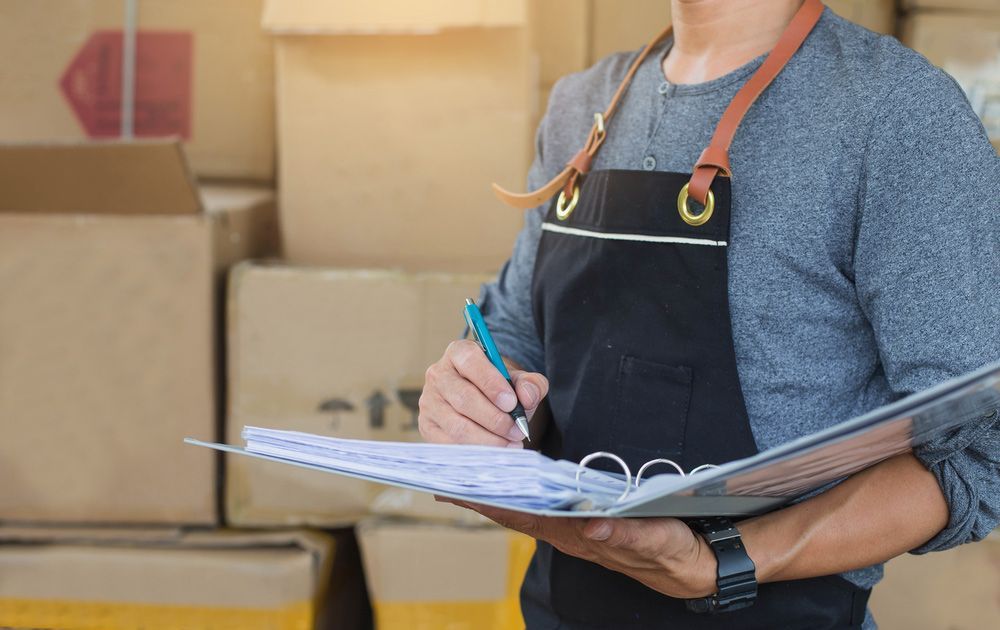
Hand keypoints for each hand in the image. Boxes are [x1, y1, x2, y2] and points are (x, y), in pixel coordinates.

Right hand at [419, 340, 548, 446]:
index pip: (470, 361)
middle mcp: (438, 374)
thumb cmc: (500, 389)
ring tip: (512, 442)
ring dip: (489, 439)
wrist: (482, 402)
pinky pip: (451, 443)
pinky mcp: (427, 426)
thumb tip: (527, 396)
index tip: (511, 403)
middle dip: (495, 419)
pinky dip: (477, 451)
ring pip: (458, 425)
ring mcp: (429, 402)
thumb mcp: (519, 380)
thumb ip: (530, 384)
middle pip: (464, 398)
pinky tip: (496, 450)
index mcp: (459, 353)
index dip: (491, 382)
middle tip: (518, 430)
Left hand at [444, 499, 717, 598]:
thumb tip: (593, 525)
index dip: (492, 503)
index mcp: (580, 537)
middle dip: (482, 497)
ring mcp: (575, 532)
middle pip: (517, 513)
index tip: (459, 491)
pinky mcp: (584, 527)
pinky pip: (543, 511)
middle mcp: (570, 535)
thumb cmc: (671, 550)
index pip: (527, 517)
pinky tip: (509, 488)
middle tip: (446, 477)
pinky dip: (520, 498)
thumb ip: (626, 534)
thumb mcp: (655, 540)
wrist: (689, 567)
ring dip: (497, 496)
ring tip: (468, 479)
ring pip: (526, 511)